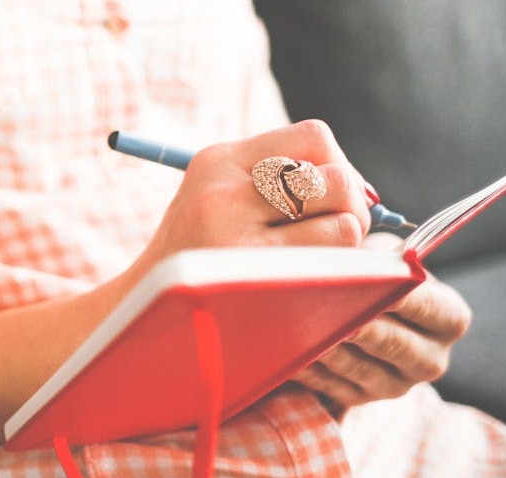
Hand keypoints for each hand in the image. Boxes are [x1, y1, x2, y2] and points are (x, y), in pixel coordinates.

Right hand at [132, 120, 372, 274]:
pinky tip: (314, 283)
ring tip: (324, 261)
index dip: (339, 165)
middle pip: (336, 177)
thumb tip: (365, 192)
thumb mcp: (218, 199)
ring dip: (347, 246)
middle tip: (343, 233)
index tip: (333, 197)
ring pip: (343, 222)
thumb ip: (278, 182)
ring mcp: (234, 236)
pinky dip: (339, 274)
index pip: (314, 137)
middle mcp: (224, 190)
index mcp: (218, 160)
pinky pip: (330, 266)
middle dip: (353, 206)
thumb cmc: (195, 257)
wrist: (140, 312)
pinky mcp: (248, 279)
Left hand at [289, 233, 472, 410]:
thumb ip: (383, 260)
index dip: (400, 294)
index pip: (428, 306)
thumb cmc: (378, 276)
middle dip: (361, 326)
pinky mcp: (362, 400)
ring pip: (360, 368)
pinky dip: (311, 369)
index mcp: (450, 320)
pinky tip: (290, 352)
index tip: (374, 281)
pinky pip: (332, 387)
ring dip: (329, 348)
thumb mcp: (388, 260)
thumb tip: (364, 262)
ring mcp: (397, 385)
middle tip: (332, 310)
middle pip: (395, 344)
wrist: (367, 312)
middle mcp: (431, 360)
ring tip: (303, 329)